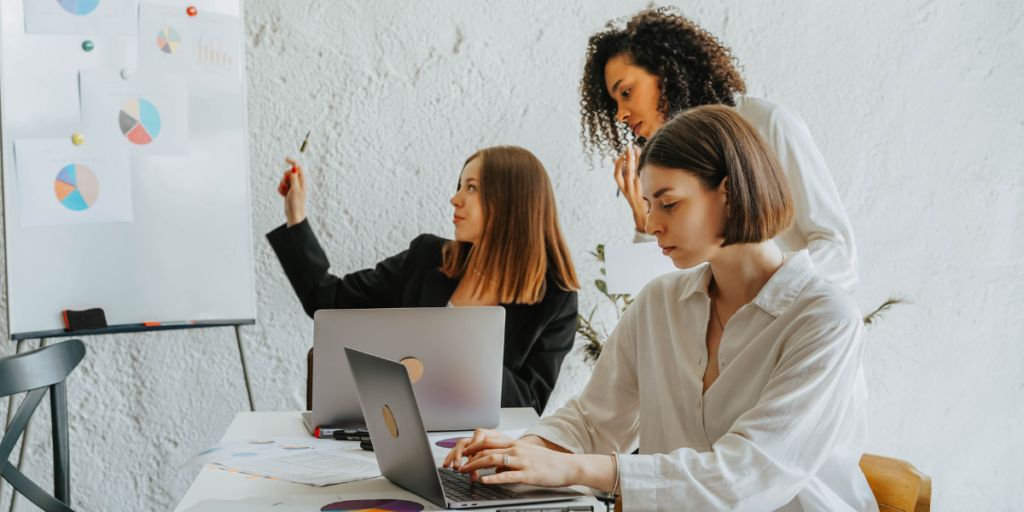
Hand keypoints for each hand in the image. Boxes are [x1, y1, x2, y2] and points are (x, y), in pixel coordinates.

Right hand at [278, 158, 306, 226]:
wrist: (293, 214)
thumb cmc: (296, 203)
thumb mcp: (295, 189)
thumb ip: (294, 177)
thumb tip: (295, 167)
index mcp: (302, 181)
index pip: (298, 167)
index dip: (292, 162)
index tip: (286, 159)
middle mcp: (298, 182)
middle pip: (289, 172)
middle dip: (285, 177)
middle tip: (288, 184)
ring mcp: (292, 187)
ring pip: (284, 179)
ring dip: (282, 184)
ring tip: (285, 192)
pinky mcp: (287, 191)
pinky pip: (281, 185)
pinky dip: (280, 189)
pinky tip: (283, 195)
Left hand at [443, 429, 581, 487]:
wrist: (568, 465)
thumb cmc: (548, 462)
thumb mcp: (526, 457)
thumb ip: (509, 460)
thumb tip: (494, 468)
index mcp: (515, 444)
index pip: (489, 441)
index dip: (473, 446)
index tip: (461, 452)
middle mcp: (516, 449)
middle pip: (487, 448)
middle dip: (469, 455)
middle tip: (457, 462)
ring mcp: (521, 461)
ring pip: (493, 459)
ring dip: (476, 465)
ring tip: (465, 471)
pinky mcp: (527, 474)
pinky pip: (507, 474)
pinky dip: (493, 477)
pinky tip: (484, 480)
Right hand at [613, 146, 646, 232]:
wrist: (642, 213)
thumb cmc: (633, 196)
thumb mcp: (625, 187)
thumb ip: (621, 174)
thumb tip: (615, 159)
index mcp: (622, 188)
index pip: (617, 176)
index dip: (618, 165)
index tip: (620, 156)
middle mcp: (629, 189)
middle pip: (627, 172)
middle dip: (628, 159)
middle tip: (629, 148)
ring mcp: (638, 190)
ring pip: (637, 173)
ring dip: (637, 161)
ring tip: (638, 149)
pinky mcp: (646, 190)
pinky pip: (645, 177)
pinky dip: (644, 167)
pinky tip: (646, 159)